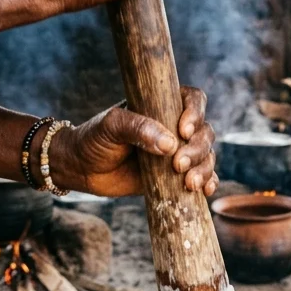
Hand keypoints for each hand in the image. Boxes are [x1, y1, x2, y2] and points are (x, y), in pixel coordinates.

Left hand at [48, 87, 215, 197]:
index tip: (183, 131)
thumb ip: (137, 128)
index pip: (193, 100)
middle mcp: (174, 126)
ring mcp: (177, 151)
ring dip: (204, 168)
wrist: (82, 169)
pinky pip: (202, 176)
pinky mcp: (176, 175)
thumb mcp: (111, 126)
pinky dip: (208, 182)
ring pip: (206, 155)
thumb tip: (169, 144)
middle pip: (204, 132)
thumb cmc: (94, 139)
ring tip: (189, 183)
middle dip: (198, 149)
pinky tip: (204, 190)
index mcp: (162, 105)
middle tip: (177, 165)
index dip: (196, 113)